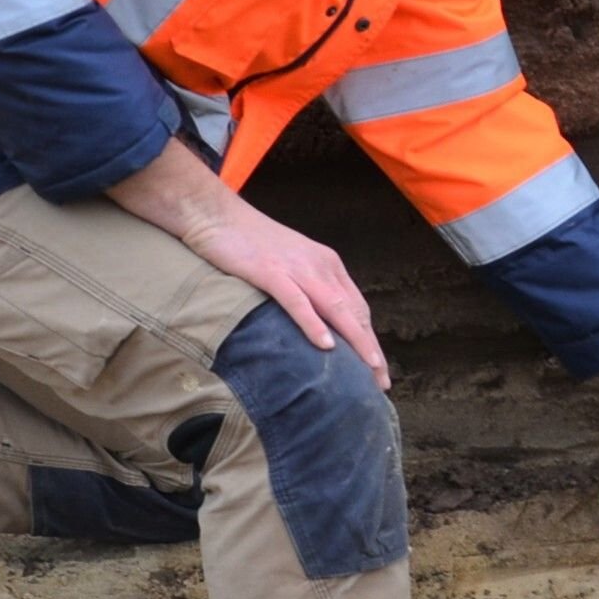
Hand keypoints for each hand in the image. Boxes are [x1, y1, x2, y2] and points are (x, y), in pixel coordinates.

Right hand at [110, 141, 387, 387]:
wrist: (215, 214)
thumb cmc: (249, 243)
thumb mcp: (290, 265)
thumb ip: (307, 290)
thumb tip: (317, 326)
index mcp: (328, 265)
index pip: (358, 308)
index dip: (370, 340)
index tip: (377, 369)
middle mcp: (321, 266)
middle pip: (354, 313)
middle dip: (370, 349)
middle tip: (382, 383)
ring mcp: (297, 268)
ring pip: (336, 309)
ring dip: (355, 342)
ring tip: (368, 371)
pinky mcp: (270, 271)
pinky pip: (298, 301)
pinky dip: (313, 324)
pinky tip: (325, 345)